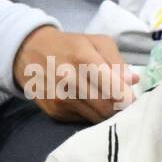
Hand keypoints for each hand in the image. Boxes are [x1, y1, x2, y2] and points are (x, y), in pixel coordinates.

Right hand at [13, 26, 138, 122]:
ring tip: (106, 101)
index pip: (115, 90)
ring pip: (97, 117)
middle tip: (123, 102)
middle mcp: (69, 81)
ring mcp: (60, 98)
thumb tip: (133, 80)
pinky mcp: (55, 111)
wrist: (29, 51)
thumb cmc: (71, 46)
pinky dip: (90, 114)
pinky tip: (87, 102)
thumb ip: (117, 61)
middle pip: (108, 108)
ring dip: (106, 113)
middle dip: (120, 108)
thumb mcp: (96, 42)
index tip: (133, 98)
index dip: (128, 98)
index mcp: (84, 59)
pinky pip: (83, 119)